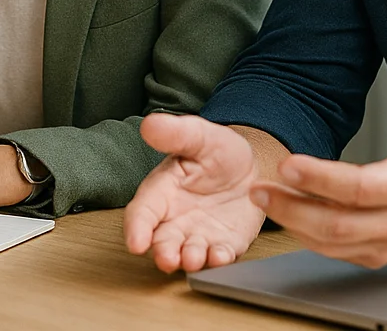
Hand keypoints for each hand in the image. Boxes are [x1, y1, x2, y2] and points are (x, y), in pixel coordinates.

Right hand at [125, 114, 264, 271]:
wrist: (251, 165)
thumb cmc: (217, 150)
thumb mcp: (199, 136)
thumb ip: (175, 134)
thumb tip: (149, 124)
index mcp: (162, 191)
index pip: (142, 213)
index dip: (136, 229)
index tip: (135, 243)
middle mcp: (175, 219)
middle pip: (161, 241)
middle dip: (163, 253)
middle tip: (167, 259)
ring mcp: (199, 235)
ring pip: (188, 254)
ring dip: (189, 260)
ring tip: (192, 258)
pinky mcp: (224, 245)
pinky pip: (219, 257)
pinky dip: (218, 261)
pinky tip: (220, 256)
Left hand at [248, 26, 386, 267]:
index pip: (363, 188)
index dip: (322, 179)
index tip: (288, 164)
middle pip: (341, 224)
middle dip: (294, 208)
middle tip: (258, 188)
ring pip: (334, 244)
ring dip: (292, 224)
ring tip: (261, 197)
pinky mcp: (378, 253)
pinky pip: (336, 252)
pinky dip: (305, 237)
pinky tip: (283, 215)